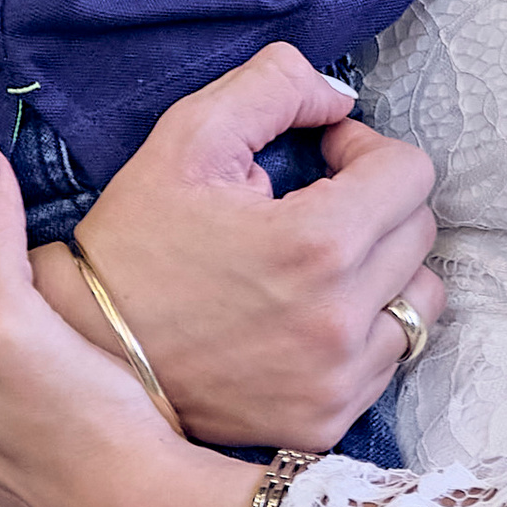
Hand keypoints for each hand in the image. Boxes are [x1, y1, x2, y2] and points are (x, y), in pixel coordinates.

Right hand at [33, 39, 443, 448]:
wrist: (86, 353)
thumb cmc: (134, 242)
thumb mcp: (188, 138)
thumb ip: (275, 86)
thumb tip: (343, 98)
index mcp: (317, 244)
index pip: (411, 173)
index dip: (365, 150)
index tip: (324, 158)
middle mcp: (341, 319)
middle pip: (420, 232)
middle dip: (376, 204)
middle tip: (314, 204)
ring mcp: (338, 379)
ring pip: (419, 300)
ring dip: (384, 270)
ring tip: (320, 264)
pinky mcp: (328, 420)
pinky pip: (390, 359)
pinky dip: (365, 329)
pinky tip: (308, 315)